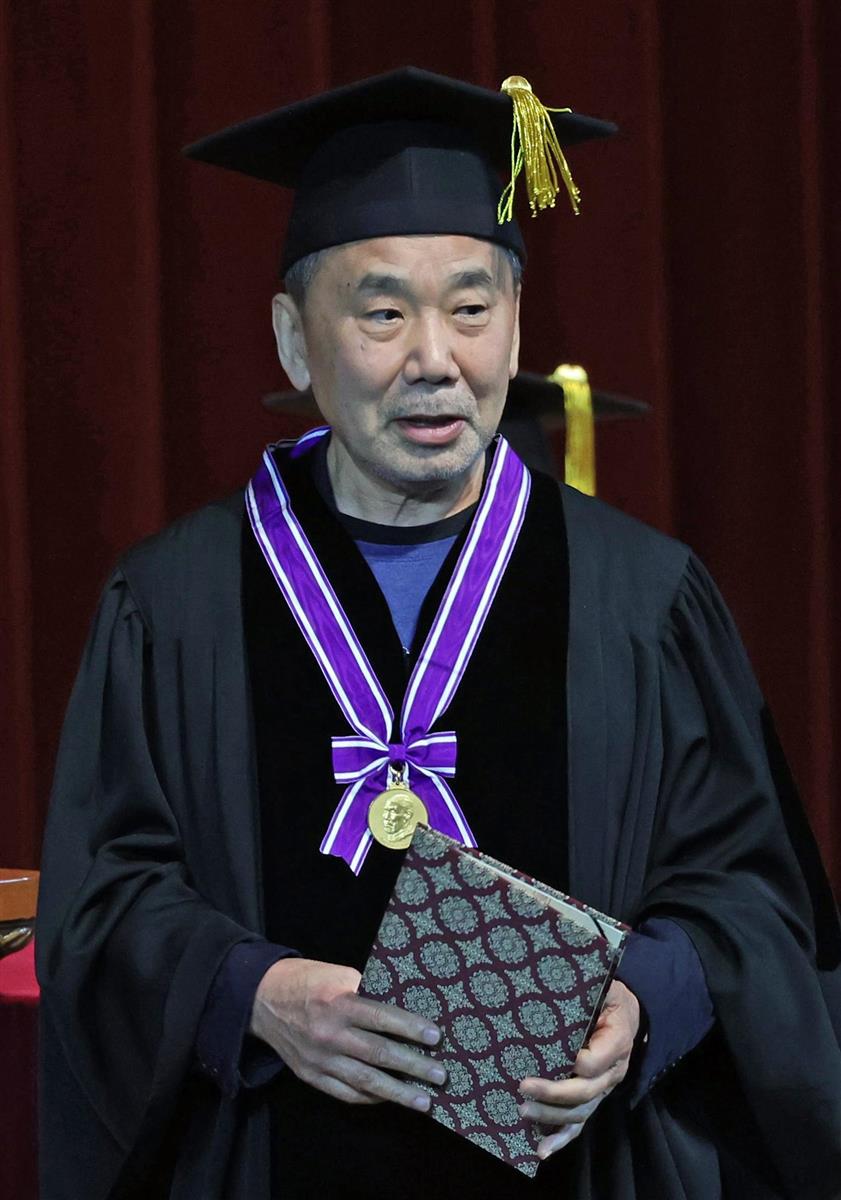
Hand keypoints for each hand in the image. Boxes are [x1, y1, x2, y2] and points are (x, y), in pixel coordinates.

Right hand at [250, 957, 444, 1109]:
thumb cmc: (306, 980)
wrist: (261, 998)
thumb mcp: (337, 974)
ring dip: (397, 1093)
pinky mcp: (310, 1075)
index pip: (382, 1018)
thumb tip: (402, 1006)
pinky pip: (345, 1093)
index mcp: (337, 1003)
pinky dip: (370, 1098)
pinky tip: (389, 1098)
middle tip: (440, 1075)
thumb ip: (367, 990)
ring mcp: (318, 1059)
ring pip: (365, 1082)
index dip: (411, 1029)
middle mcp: (329, 1034)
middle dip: (413, 1067)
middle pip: (378, 1055)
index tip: (436, 1037)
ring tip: (424, 1101)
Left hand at [518, 979, 639, 1159]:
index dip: (577, 1063)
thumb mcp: (607, 987)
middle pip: (585, 1091)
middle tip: (523, 1086)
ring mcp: (603, 1089)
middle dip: (553, 1092)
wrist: (627, 1016)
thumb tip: (565, 981)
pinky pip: (579, 1124)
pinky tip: (541, 1150)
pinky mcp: (592, 1099)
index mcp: (617, 1041)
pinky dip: (561, 1139)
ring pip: (580, 1112)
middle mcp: (613, 1071)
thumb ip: (592, 989)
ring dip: (551, 1117)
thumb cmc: (610, 999)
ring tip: (523, 1111)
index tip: (551, 1053)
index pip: (596, 1061)